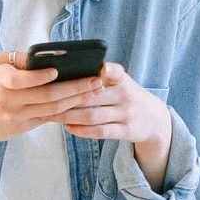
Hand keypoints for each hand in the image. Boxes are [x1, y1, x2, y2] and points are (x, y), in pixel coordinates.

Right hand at [0, 50, 105, 148]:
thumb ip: (16, 59)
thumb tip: (43, 55)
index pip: (19, 80)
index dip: (39, 77)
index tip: (57, 71)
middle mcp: (8, 101)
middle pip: (46, 95)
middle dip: (74, 87)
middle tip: (95, 80)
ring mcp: (17, 116)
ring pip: (53, 108)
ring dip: (77, 99)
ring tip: (95, 90)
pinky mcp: (24, 126)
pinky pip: (50, 118)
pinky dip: (68, 111)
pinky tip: (83, 104)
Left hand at [52, 62, 170, 145]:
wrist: (154, 119)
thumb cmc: (127, 96)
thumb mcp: (121, 82)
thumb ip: (101, 77)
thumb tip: (65, 74)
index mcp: (124, 80)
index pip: (116, 72)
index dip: (108, 70)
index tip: (101, 68)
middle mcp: (126, 95)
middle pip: (93, 97)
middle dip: (68, 99)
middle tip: (45, 99)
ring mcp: (127, 114)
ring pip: (93, 116)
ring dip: (69, 116)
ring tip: (51, 115)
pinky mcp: (126, 131)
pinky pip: (101, 132)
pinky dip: (82, 131)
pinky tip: (68, 127)